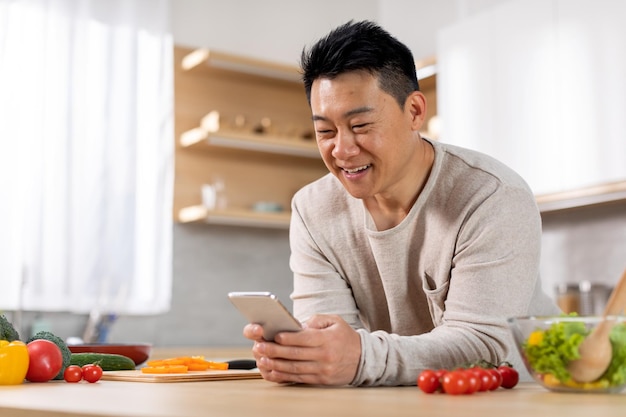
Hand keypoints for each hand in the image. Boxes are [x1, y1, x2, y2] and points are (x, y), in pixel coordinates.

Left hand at [243, 314, 360, 384]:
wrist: (364, 359)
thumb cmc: (345, 337)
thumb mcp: (335, 321)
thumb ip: (316, 320)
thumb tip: (298, 325)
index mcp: (328, 339)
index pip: (305, 339)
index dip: (289, 338)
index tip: (275, 336)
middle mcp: (325, 356)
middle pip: (296, 354)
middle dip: (275, 351)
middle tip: (260, 347)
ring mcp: (323, 370)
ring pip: (295, 368)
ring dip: (276, 365)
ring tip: (262, 360)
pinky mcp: (321, 380)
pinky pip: (299, 378)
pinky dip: (284, 376)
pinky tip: (273, 372)